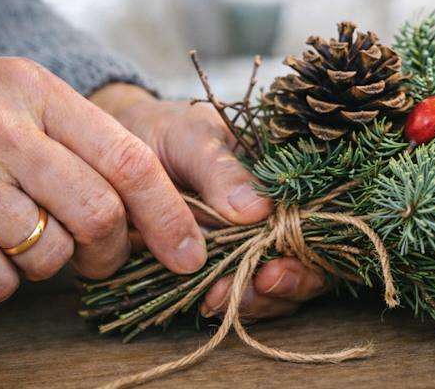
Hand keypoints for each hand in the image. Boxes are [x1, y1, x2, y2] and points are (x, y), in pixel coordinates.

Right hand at [0, 57, 206, 304]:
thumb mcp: (36, 106)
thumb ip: (100, 147)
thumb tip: (191, 211)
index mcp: (39, 92)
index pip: (129, 162)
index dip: (169, 216)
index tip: (191, 255)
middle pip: (98, 213)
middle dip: (111, 251)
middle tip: (101, 256)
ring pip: (47, 252)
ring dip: (52, 264)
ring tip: (31, 238)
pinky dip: (4, 283)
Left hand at [90, 83, 329, 320]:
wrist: (116, 146)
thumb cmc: (166, 132)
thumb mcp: (192, 137)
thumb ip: (221, 170)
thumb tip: (259, 211)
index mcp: (285, 182)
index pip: (318, 222)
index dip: (310, 252)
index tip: (278, 265)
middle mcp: (276, 216)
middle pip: (306, 262)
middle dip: (288, 283)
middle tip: (261, 284)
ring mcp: (248, 244)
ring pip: (277, 287)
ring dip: (259, 301)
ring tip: (222, 297)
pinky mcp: (215, 267)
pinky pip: (236, 294)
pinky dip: (228, 303)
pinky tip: (209, 302)